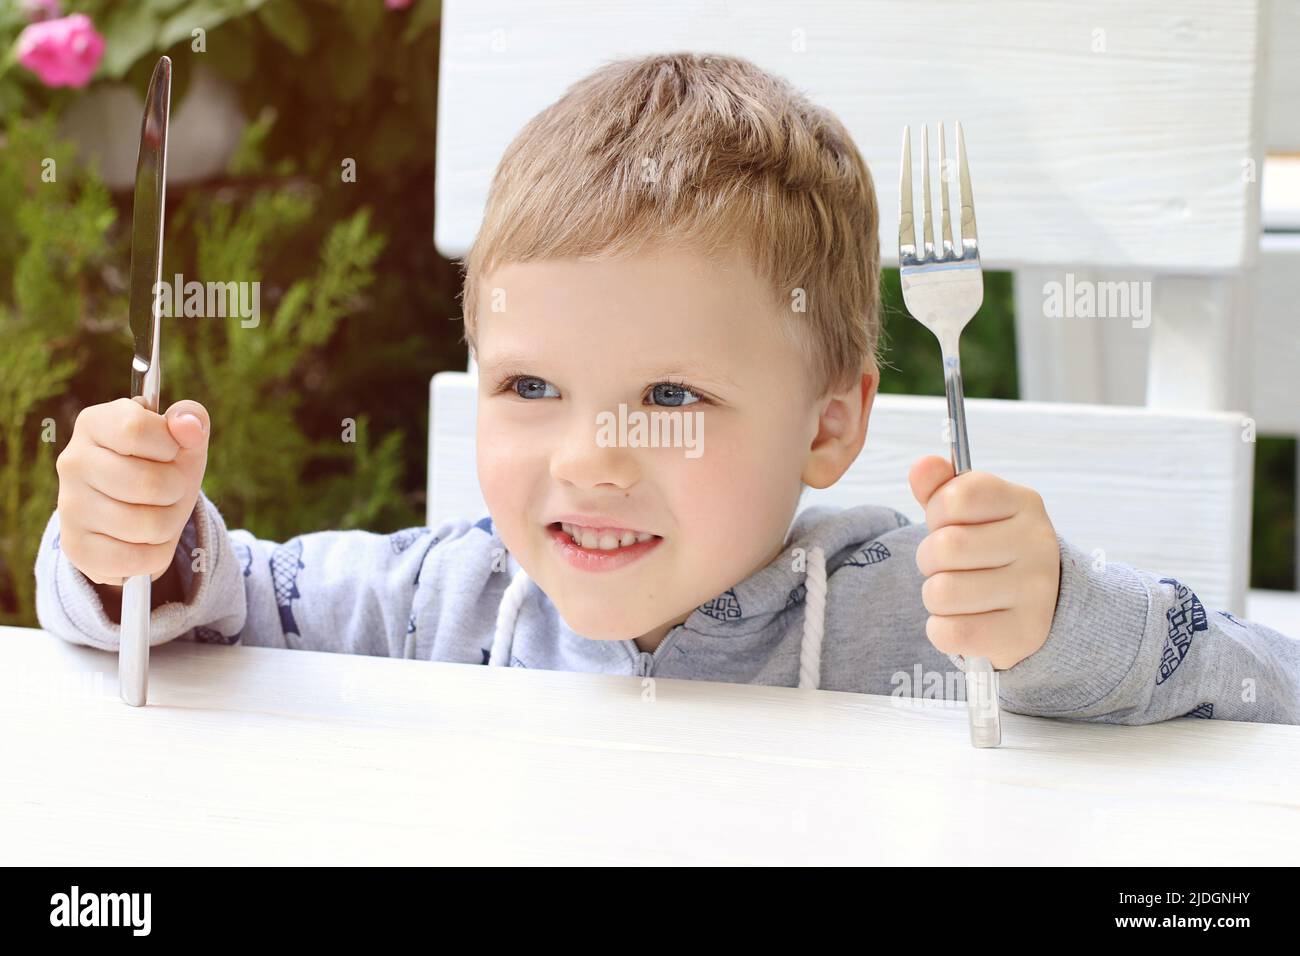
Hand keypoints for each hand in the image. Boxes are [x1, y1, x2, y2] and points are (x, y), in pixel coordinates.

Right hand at [55, 397, 209, 586]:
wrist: (137, 514)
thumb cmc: (160, 467)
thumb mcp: (182, 440)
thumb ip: (191, 420)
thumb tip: (190, 426)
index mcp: (95, 423)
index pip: (135, 429)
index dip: (169, 445)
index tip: (168, 451)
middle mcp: (72, 462)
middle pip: (150, 484)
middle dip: (176, 490)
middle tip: (167, 488)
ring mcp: (69, 507)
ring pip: (151, 525)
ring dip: (169, 523)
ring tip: (155, 512)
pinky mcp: (77, 548)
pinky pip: (140, 560)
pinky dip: (156, 554)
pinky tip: (142, 540)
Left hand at [908, 455, 1061, 669]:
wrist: (1040, 606)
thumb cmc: (992, 549)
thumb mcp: (970, 511)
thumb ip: (942, 487)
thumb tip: (922, 465)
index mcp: (1024, 503)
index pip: (958, 496)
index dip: (936, 512)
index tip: (947, 523)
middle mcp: (1038, 544)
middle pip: (944, 548)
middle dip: (929, 559)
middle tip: (948, 566)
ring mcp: (1036, 591)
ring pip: (942, 593)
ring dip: (934, 596)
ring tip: (957, 593)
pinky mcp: (1024, 635)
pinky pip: (950, 633)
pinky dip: (941, 629)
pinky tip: (962, 620)